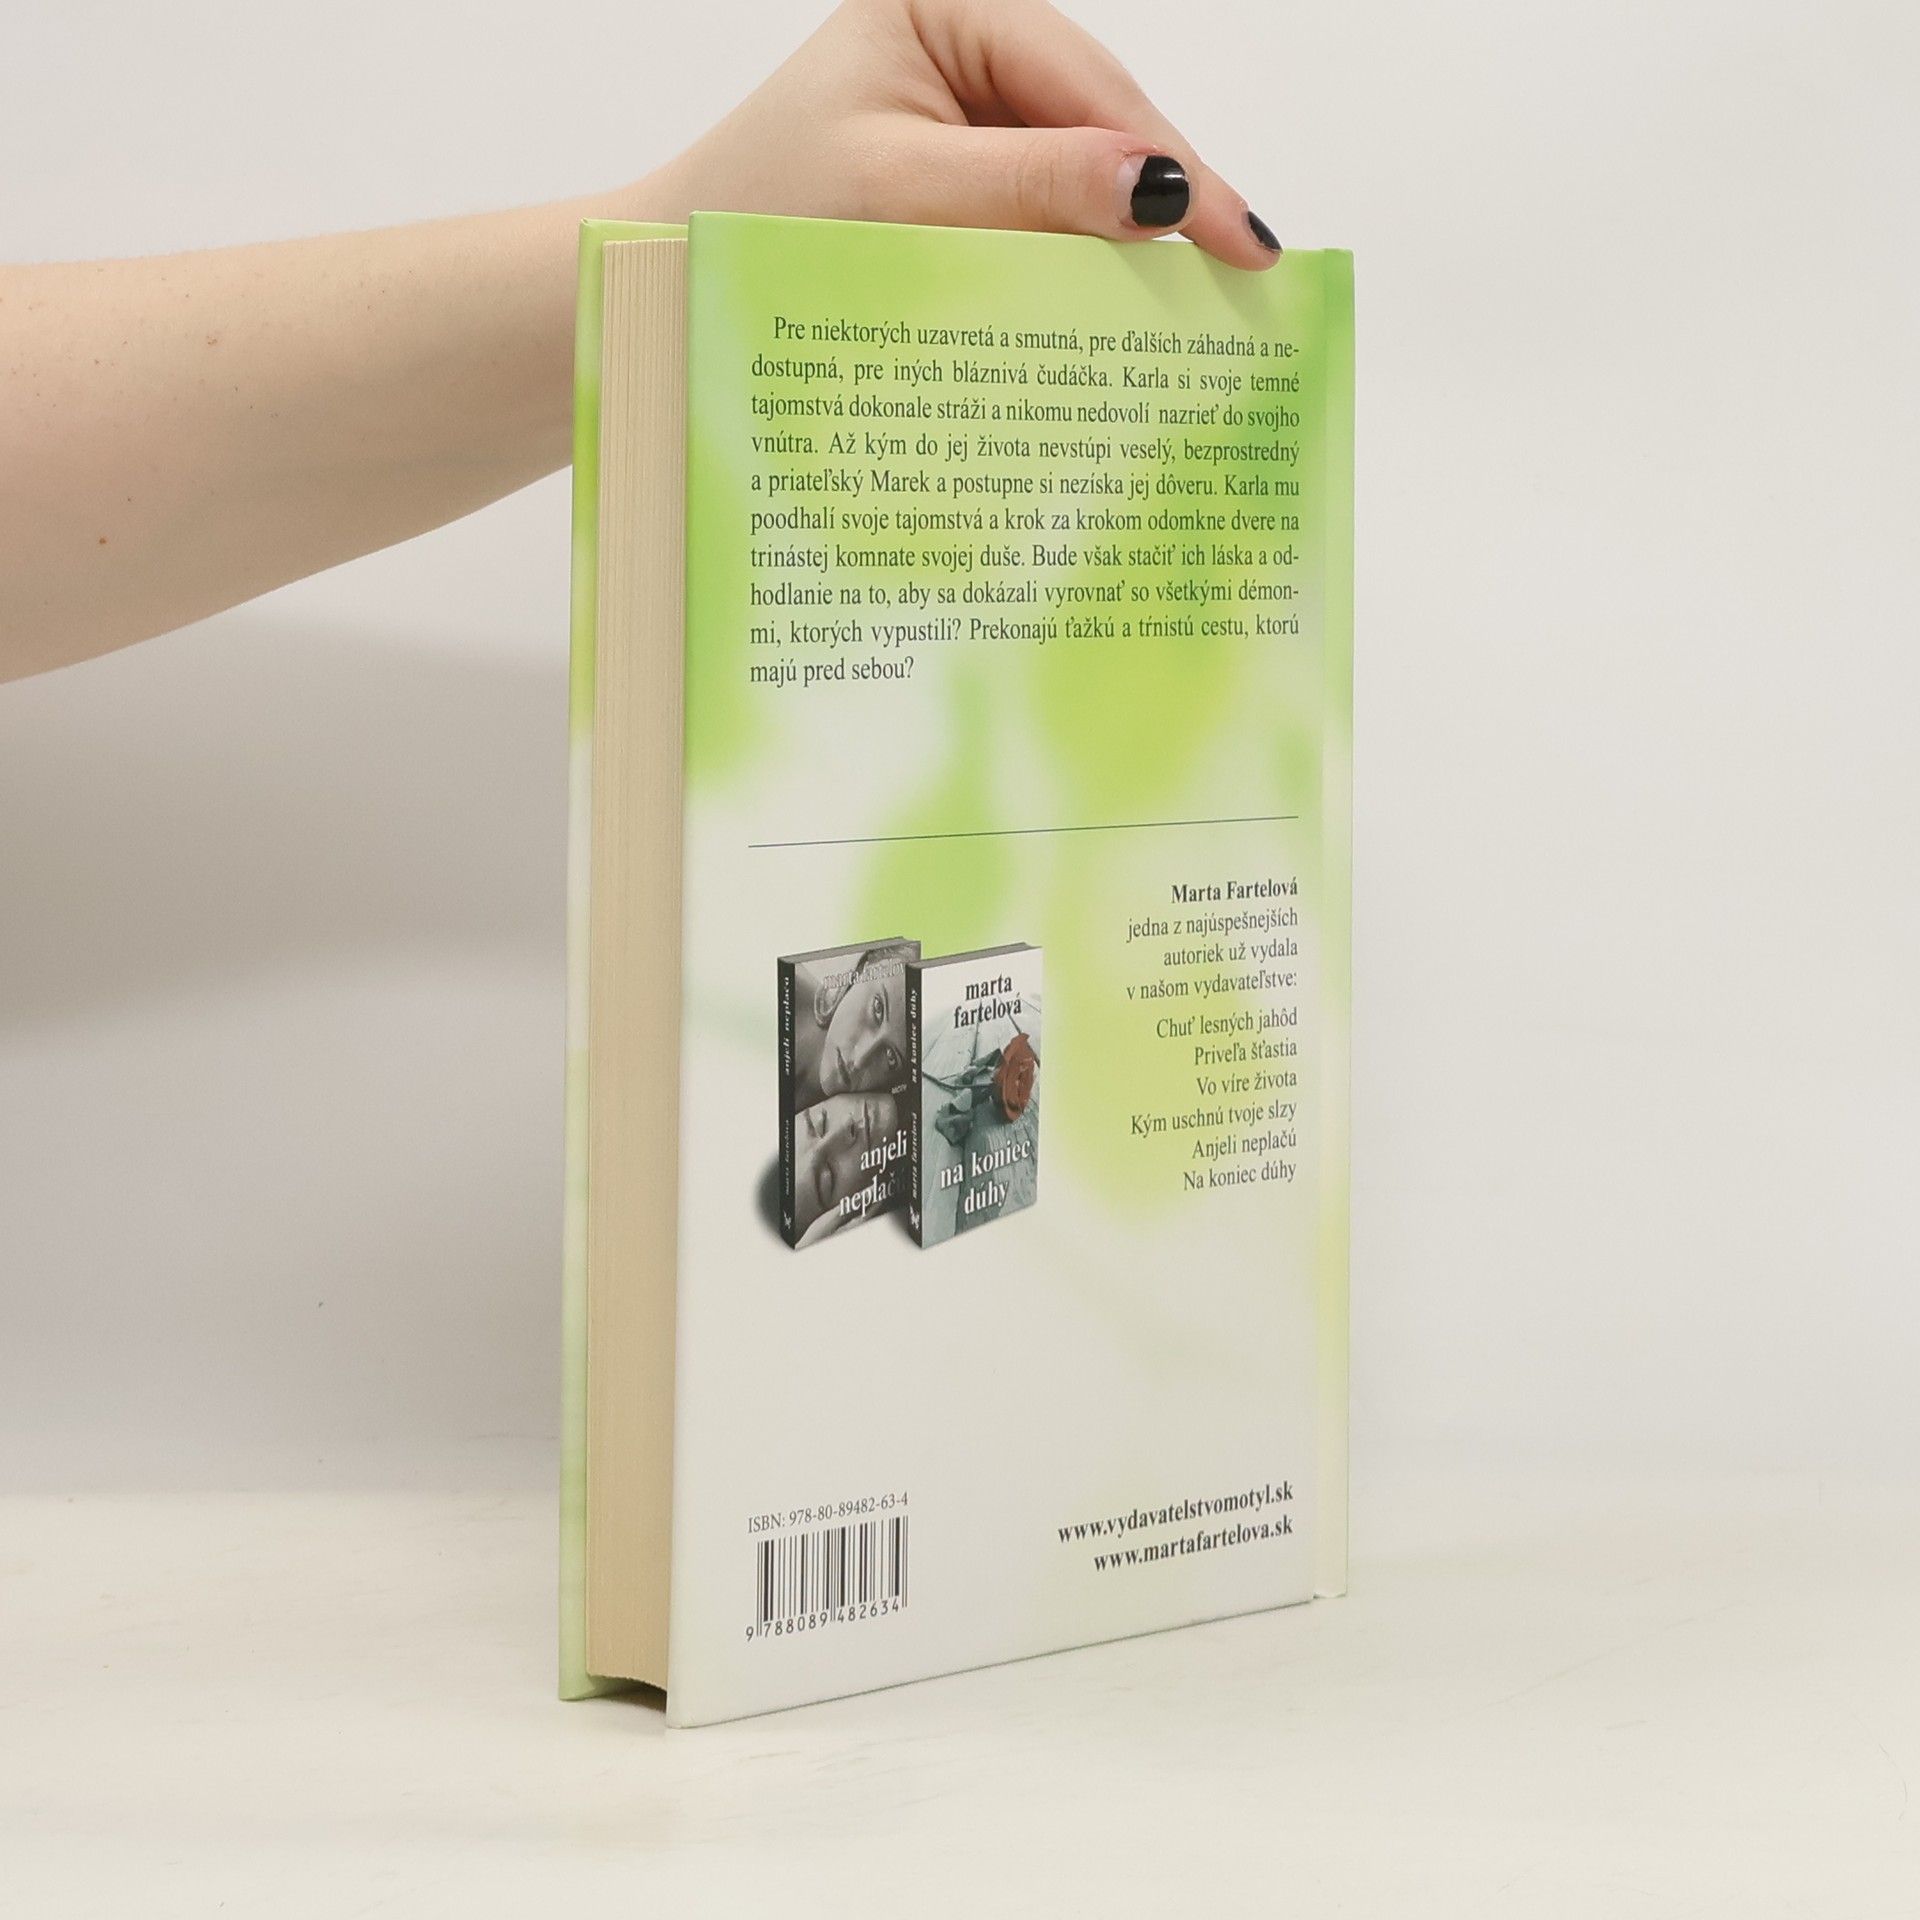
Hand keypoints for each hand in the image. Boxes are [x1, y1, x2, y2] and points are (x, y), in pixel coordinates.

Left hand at [640, 0, 1280, 267]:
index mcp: (945, 2)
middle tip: (1250, 275)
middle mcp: (965, 36)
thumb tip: (1158, 187)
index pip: (1088, 85)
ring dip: (1131, 236)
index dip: (1170, 165)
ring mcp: (967, 101)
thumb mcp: (901, 196)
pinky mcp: (960, 166)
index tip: (1241, 240)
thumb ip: (1030, 188)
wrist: (676, 271)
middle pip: (1099, 119)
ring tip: (1207, 297)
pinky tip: (1126, 298)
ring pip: (1081, 167)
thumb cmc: (759, 215)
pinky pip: (1044, 206)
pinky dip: (1080, 256)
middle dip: (1165, 199)